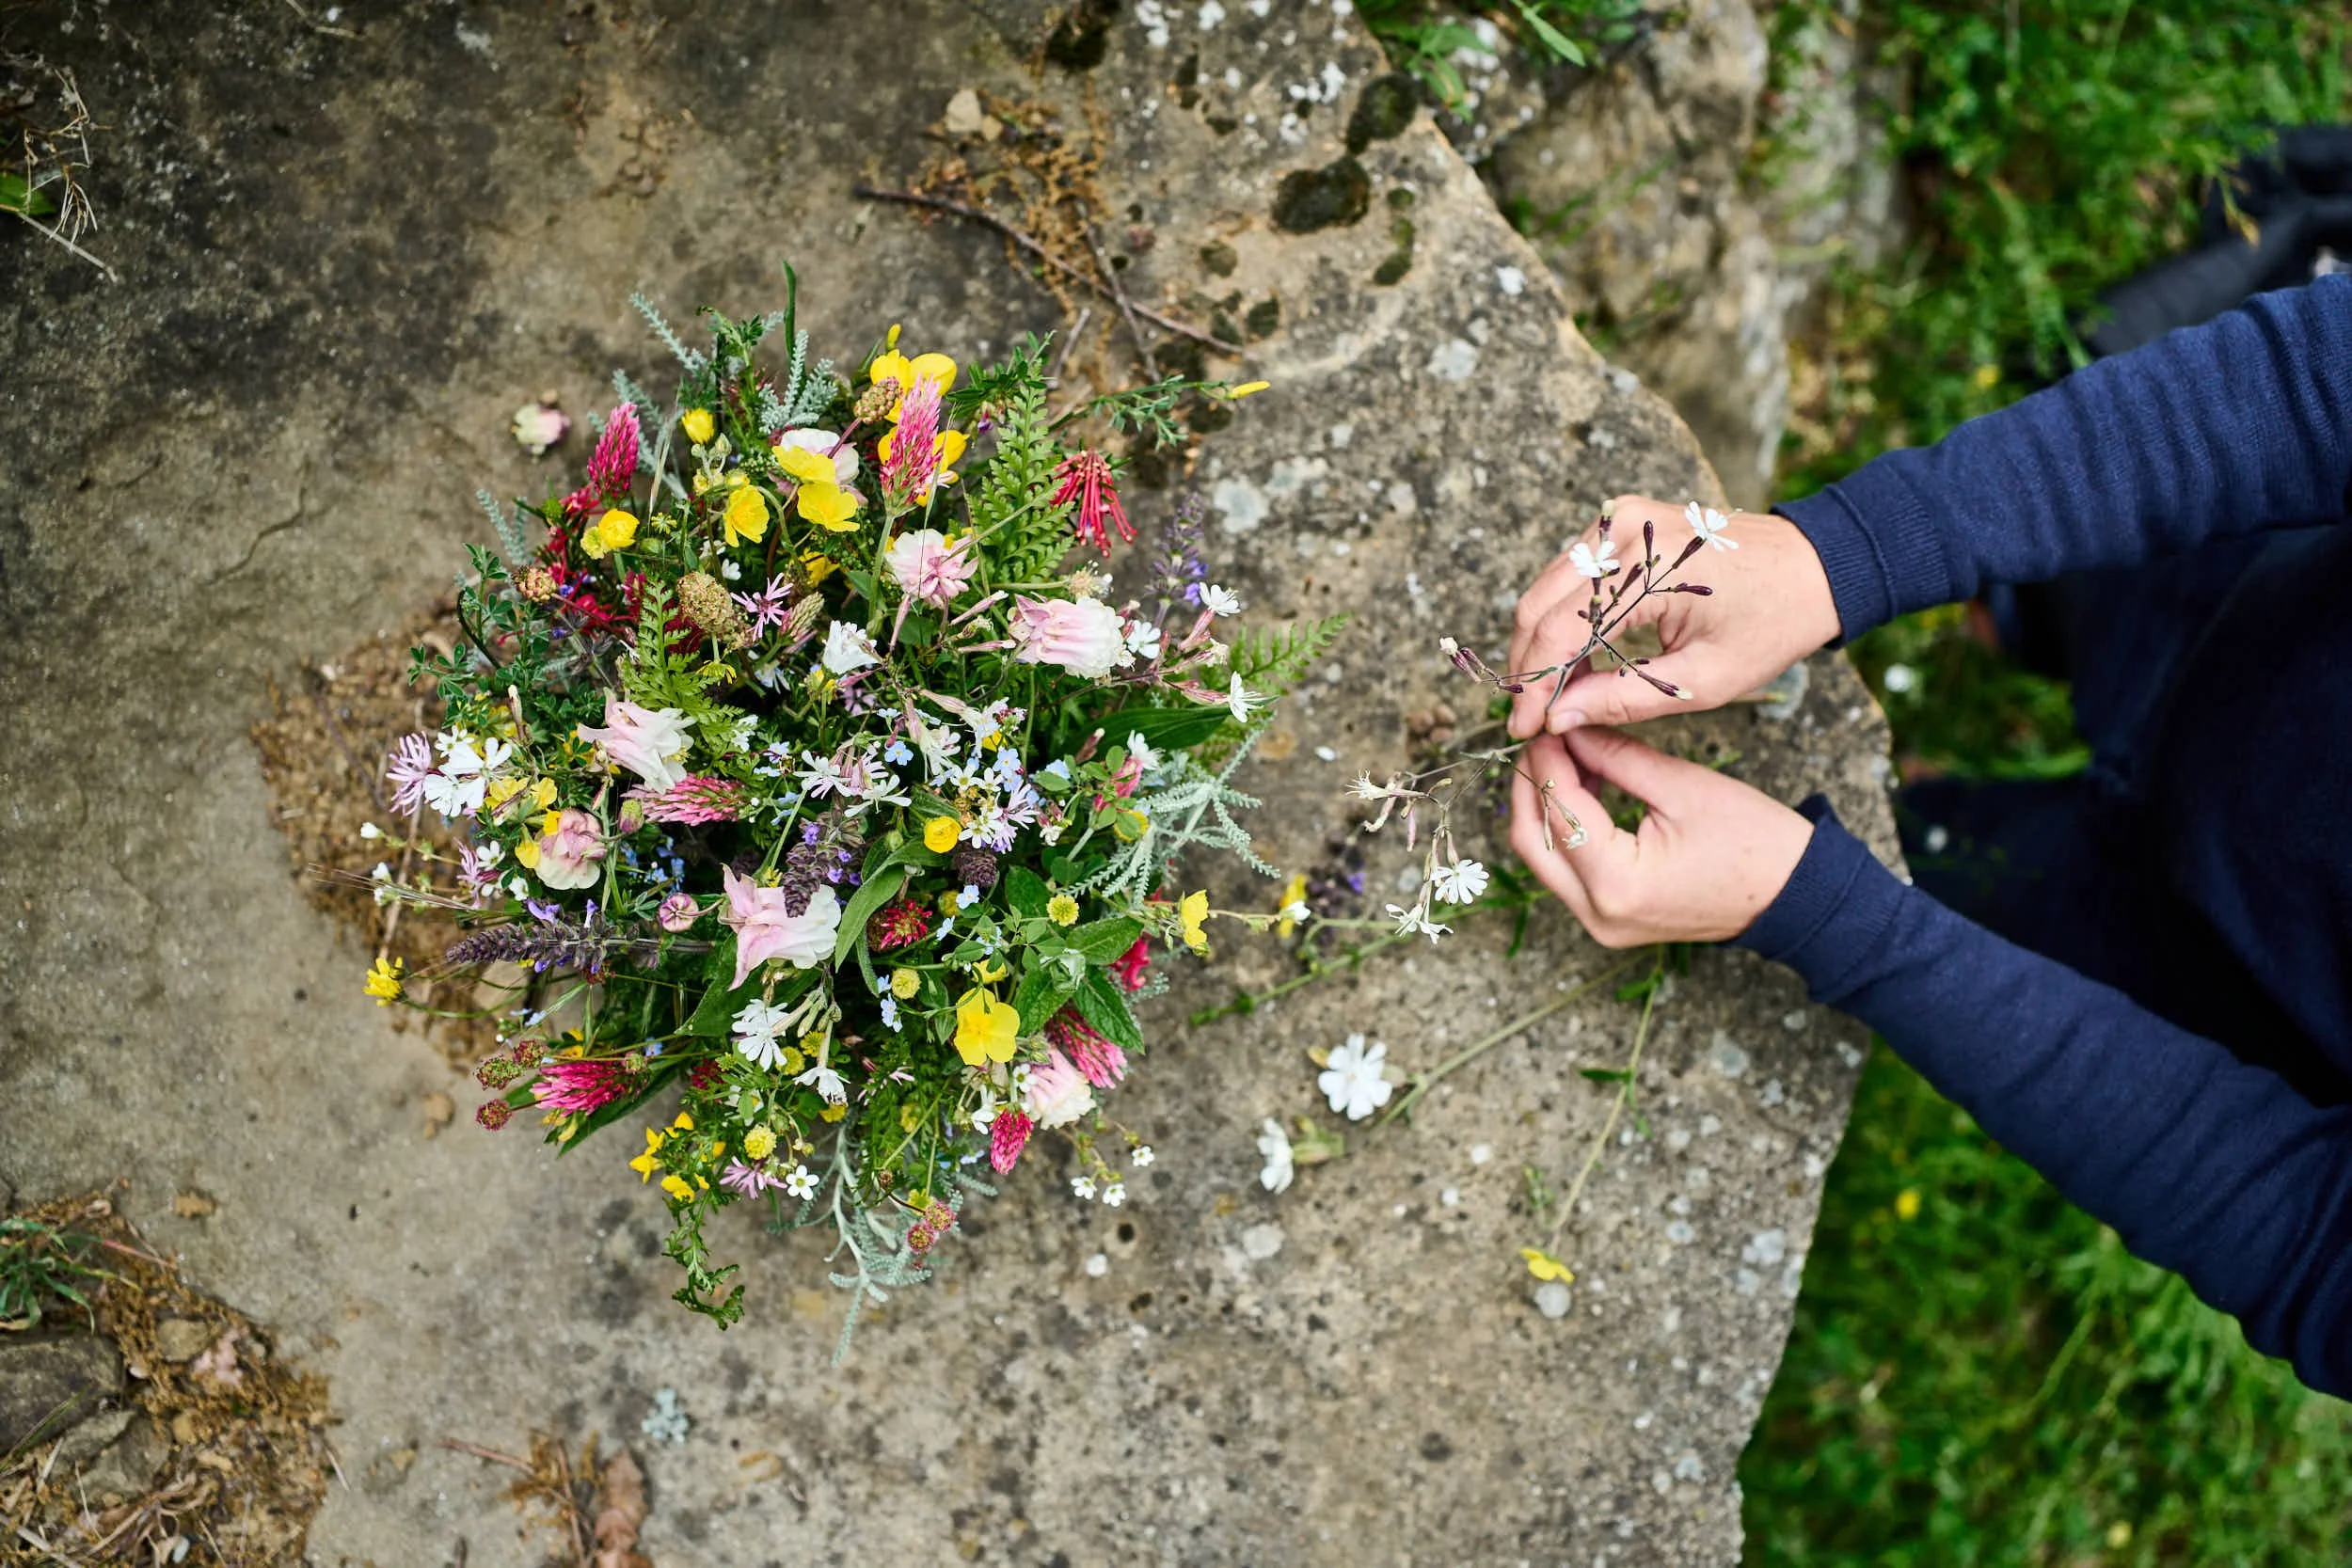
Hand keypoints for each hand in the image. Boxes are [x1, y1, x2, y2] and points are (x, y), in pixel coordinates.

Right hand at [1506, 496, 1841, 738]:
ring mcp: (1617, 519)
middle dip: (1528, 667)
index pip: (1561, 632)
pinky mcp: (1619, 522)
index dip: (1534, 687)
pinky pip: (1569, 576)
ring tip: (1552, 695)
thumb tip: (1558, 719)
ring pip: (1546, 590)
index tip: (1522, 729)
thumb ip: (1623, 699)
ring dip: (1541, 644)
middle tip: (1530, 717)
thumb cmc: (1771, 624)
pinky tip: (1574, 660)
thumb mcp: (1703, 680)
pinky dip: (1562, 619)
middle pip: (1539, 606)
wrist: (1813, 566)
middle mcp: (1622, 530)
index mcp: (1648, 567)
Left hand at [1508, 728, 1814, 946]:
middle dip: (1531, 782)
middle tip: (1544, 734)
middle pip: (1530, 840)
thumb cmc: (1755, 841)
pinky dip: (1567, 826)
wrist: (1795, 895)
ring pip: (1543, 855)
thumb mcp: (1682, 786)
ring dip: (1546, 803)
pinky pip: (1568, 868)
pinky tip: (1584, 783)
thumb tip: (1568, 724)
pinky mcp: (1608, 918)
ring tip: (1565, 751)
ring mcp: (1599, 923)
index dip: (1546, 759)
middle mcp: (1597, 913)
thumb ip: (1616, 755)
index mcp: (1618, 883)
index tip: (1547, 718)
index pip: (1557, 809)